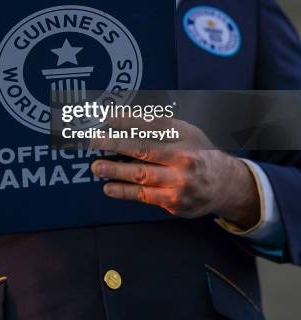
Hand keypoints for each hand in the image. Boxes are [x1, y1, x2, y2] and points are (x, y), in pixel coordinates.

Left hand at [90, 116, 259, 228]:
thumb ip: (160, 127)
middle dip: (116, 143)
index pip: (153, 125)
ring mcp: (179, 182)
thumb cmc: (199, 153)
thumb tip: (125, 120)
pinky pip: (144, 195)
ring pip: (142, 175)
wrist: (225, 185)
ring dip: (116, 170)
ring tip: (97, 166)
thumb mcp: (186, 133)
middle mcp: (183, 158)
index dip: (129, 121)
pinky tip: (109, 187)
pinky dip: (124, 191)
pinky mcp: (173, 201)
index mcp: (185, 136)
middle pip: (144, 148)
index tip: (108, 119)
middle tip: (95, 140)